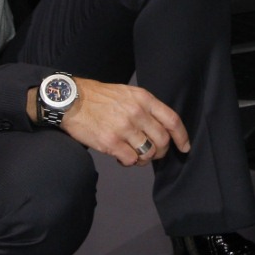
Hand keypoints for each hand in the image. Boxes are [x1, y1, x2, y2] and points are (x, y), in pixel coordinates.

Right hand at [60, 78, 189, 166]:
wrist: (70, 100)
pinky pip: (131, 159)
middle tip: (152, 154)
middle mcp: (136, 113)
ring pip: (148, 153)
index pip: (172, 120)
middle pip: (163, 140)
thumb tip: (159, 128)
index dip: (182, 136)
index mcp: (143, 99)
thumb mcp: (126, 93)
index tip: (184, 147)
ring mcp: (124, 128)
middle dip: (161, 152)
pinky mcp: (111, 142)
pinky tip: (121, 157)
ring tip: (134, 154)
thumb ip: (144, 108)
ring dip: (144, 158)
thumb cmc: (98, 97)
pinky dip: (129, 162)